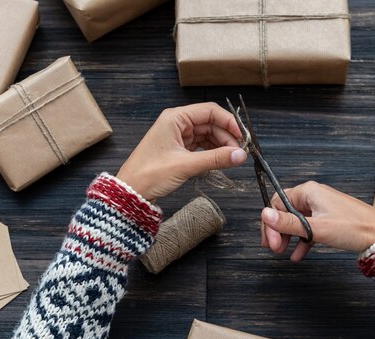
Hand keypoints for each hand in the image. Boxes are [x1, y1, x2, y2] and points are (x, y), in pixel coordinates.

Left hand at [117, 102, 247, 200]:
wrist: (131, 191)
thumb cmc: (150, 173)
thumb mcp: (186, 165)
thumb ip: (215, 159)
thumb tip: (240, 155)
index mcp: (175, 118)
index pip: (209, 111)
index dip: (229, 122)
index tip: (243, 136)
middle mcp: (177, 123)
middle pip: (210, 123)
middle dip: (227, 136)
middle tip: (240, 153)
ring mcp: (178, 135)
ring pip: (207, 135)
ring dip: (221, 145)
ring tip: (232, 158)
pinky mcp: (179, 148)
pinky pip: (201, 145)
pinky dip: (212, 152)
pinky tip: (221, 160)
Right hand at [261, 181, 374, 260]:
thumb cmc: (354, 228)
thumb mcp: (316, 228)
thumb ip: (289, 223)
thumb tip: (265, 215)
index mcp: (308, 192)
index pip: (277, 203)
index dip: (272, 224)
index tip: (271, 242)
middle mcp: (313, 196)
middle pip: (285, 212)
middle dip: (278, 231)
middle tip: (275, 248)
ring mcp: (321, 207)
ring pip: (296, 221)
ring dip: (288, 237)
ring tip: (283, 252)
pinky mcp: (328, 219)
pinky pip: (308, 228)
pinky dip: (301, 241)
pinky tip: (298, 255)